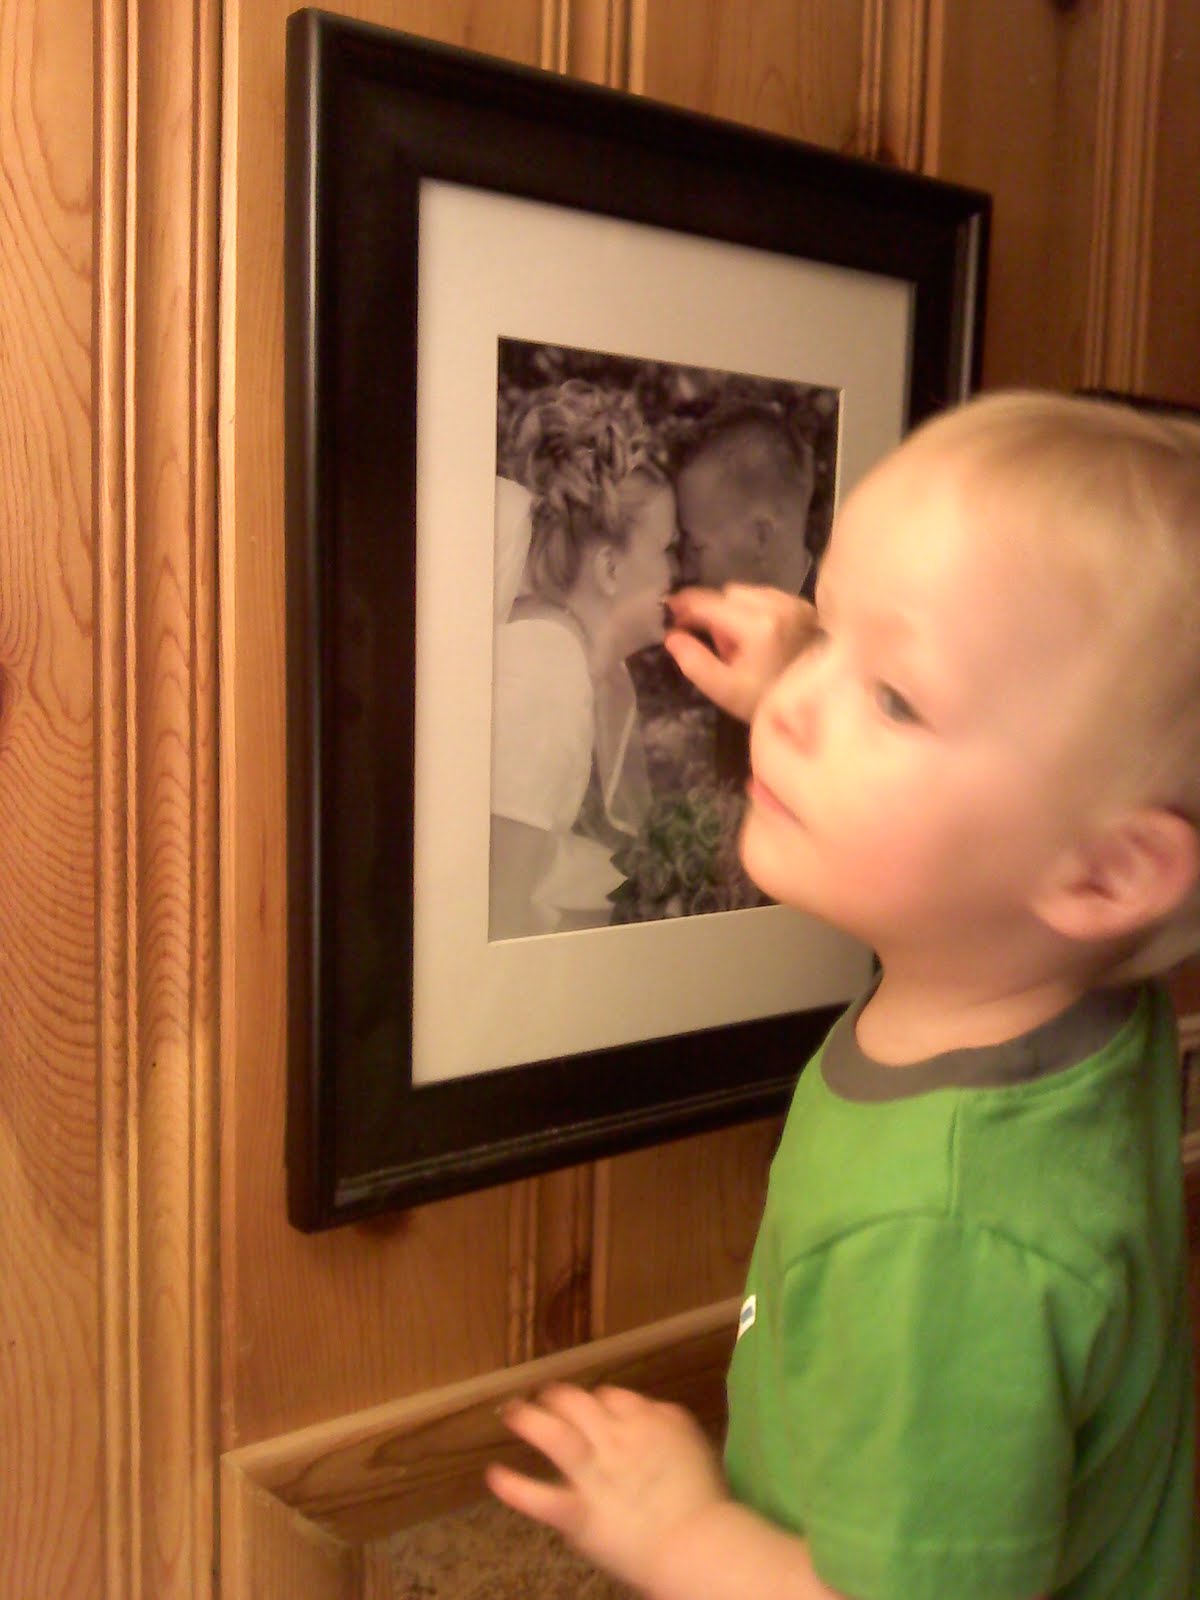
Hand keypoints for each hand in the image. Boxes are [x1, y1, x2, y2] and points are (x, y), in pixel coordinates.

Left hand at [486, 1383, 728, 1591]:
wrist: (700, 1543)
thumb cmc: (707, 1502)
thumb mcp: (694, 1446)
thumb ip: (666, 1427)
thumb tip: (652, 1419)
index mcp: (647, 1421)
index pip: (612, 1397)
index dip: (598, 1402)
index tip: (592, 1408)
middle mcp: (615, 1438)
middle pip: (577, 1403)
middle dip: (558, 1398)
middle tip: (546, 1397)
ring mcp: (593, 1473)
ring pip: (553, 1434)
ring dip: (529, 1420)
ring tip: (512, 1413)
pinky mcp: (578, 1512)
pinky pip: (538, 1497)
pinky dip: (513, 1487)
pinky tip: (494, 1475)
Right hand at [664, 585, 817, 722]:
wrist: (817, 705)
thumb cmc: (764, 700)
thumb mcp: (722, 688)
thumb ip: (693, 661)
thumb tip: (672, 636)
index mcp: (758, 626)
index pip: (710, 604)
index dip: (685, 606)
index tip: (669, 612)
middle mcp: (778, 605)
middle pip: (729, 593)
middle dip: (713, 611)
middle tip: (709, 639)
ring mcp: (794, 603)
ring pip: (748, 592)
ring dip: (733, 609)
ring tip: (736, 640)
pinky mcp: (804, 606)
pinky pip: (768, 597)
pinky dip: (755, 609)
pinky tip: (757, 635)